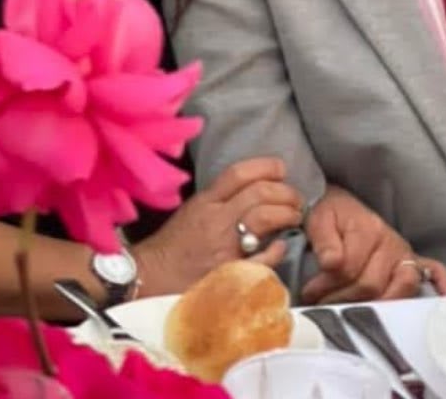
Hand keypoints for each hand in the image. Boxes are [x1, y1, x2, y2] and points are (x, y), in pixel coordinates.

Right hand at [134, 157, 304, 295]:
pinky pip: (261, 258)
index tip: (281, 169)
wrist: (149, 278)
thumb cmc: (172, 248)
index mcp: (205, 202)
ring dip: (286, 214)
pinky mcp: (229, 273)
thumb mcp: (192, 212)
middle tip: (296, 198)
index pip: (238, 173)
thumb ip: (219, 201)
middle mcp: (216, 219)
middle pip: (258, 192)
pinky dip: (277, 250)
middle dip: (285, 191)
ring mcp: (224, 246)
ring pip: (263, 217)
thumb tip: (253, 193)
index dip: (265, 166)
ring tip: (295, 216)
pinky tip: (282, 247)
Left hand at [301, 185, 445, 302]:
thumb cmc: (330, 213)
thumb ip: (323, 240)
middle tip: (321, 303)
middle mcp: (391, 242)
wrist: (340, 203)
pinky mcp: (412, 262)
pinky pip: (434, 271)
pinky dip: (438, 282)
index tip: (309, 292)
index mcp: (368, 228)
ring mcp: (405, 254)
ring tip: (350, 308)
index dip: (327, 284)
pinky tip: (440, 293)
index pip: (350, 269)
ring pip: (400, 289)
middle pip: (372, 285)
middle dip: (343, 298)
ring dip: (375, 304)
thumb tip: (331, 264)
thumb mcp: (319, 219)